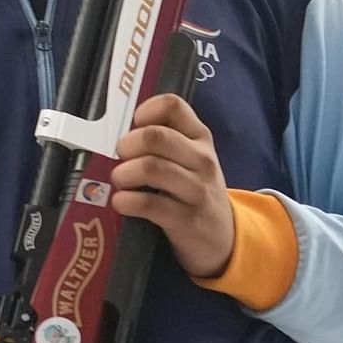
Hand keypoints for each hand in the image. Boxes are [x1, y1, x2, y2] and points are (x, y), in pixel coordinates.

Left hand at [111, 92, 233, 280]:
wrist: (223, 237)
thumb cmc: (194, 192)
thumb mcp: (190, 160)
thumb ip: (163, 142)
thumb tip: (119, 133)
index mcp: (200, 138)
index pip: (173, 106)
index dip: (145, 111)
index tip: (133, 126)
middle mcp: (202, 160)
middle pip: (155, 136)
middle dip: (126, 145)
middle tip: (120, 158)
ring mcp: (197, 190)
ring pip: (150, 167)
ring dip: (124, 174)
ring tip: (120, 181)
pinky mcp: (186, 219)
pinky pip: (149, 204)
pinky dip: (126, 201)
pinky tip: (122, 203)